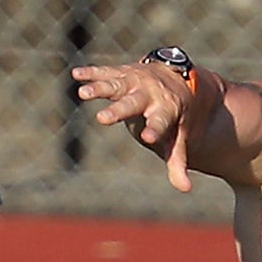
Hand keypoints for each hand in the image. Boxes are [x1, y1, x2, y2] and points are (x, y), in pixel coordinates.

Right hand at [71, 59, 199, 191]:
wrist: (175, 80)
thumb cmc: (173, 117)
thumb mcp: (177, 138)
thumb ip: (177, 162)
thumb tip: (185, 188)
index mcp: (165, 111)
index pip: (159, 123)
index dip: (154, 130)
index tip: (148, 138)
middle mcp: (149, 94)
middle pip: (132, 103)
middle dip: (118, 110)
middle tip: (102, 119)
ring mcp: (134, 81)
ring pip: (115, 85)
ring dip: (99, 88)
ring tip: (83, 94)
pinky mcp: (121, 73)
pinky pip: (105, 72)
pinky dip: (91, 74)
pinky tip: (76, 75)